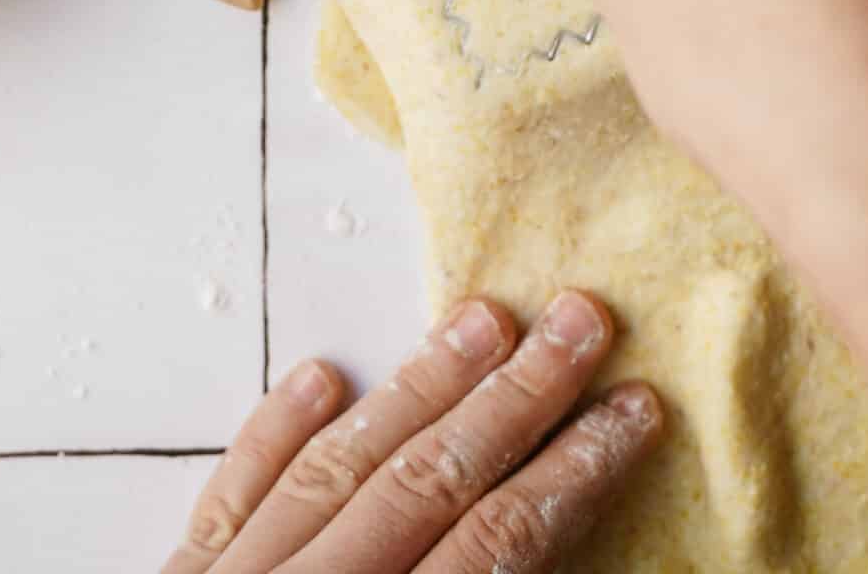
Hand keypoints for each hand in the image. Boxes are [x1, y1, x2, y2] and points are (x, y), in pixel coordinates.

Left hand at [163, 291, 660, 573]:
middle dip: (515, 399)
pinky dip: (274, 434)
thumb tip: (543, 564)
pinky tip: (321, 375)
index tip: (636, 411)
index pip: (496, 552)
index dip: (573, 479)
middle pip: (428, 485)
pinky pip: (231, 500)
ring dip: (416, 388)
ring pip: (338, 470)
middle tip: (584, 318)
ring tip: (483, 319)